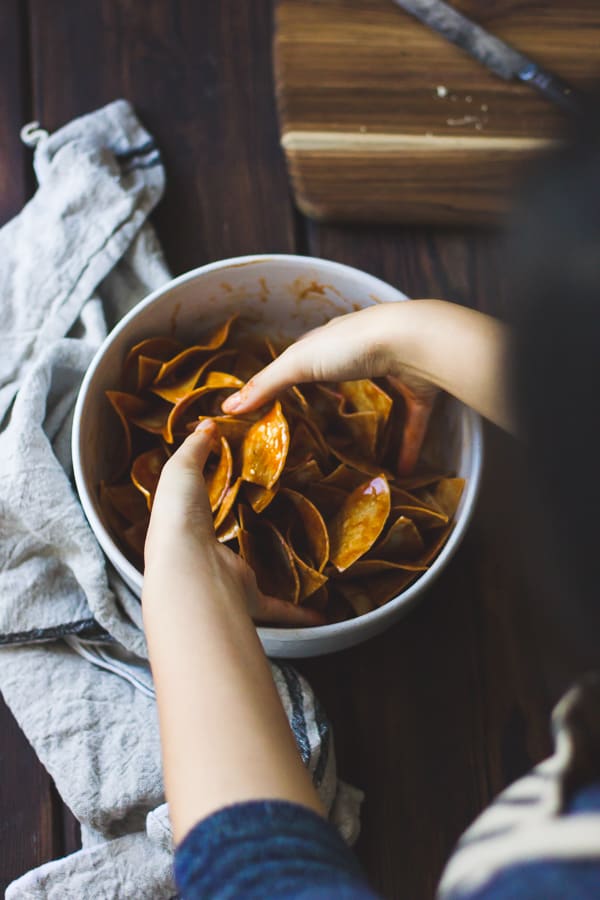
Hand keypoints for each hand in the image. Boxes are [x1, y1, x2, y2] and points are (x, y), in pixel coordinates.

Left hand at [144, 420, 323, 625]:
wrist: (187, 566)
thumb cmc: (179, 515)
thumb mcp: (181, 470)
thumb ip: (195, 448)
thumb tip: (208, 424)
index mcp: (189, 524)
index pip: (201, 511)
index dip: (212, 499)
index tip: (237, 485)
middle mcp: (207, 556)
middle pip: (230, 546)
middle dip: (246, 540)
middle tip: (273, 524)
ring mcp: (229, 580)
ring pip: (257, 579)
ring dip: (275, 576)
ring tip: (298, 565)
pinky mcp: (249, 599)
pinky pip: (278, 608)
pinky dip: (299, 613)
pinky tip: (321, 613)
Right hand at [222, 303, 438, 474]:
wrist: (414, 341)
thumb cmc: (350, 346)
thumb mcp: (298, 363)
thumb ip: (265, 385)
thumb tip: (226, 408)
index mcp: (329, 342)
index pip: (303, 361)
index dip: (289, 381)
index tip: (277, 408)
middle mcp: (362, 354)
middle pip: (342, 382)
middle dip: (330, 404)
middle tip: (315, 437)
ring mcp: (393, 372)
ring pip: (378, 403)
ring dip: (368, 427)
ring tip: (355, 455)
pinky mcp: (419, 392)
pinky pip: (411, 424)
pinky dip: (405, 447)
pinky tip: (398, 472)